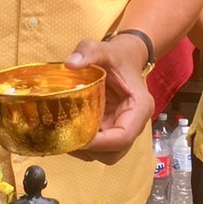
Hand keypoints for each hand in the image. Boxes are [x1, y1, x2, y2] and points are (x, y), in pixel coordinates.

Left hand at [64, 35, 155, 163]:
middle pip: (115, 153)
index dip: (100, 143)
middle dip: (90, 150)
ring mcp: (122, 128)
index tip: (76, 137)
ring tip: (63, 137)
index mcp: (139, 108)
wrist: (125, 58)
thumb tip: (71, 64)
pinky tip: (66, 132)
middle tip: (66, 138)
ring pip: (106, 154)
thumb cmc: (117, 56)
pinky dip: (83, 145)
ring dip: (85, 151)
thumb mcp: (104, 49)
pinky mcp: (111, 129)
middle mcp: (134, 123)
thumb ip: (89, 51)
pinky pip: (99, 147)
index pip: (123, 137)